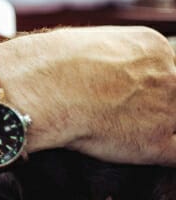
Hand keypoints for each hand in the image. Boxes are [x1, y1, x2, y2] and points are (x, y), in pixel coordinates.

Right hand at [0, 26, 175, 188]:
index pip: (164, 70)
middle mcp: (168, 74)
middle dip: (150, 105)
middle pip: (172, 95)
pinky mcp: (157, 144)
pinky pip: (173, 156)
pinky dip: (156, 155)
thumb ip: (110, 58)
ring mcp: (167, 109)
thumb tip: (102, 75)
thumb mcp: (86, 43)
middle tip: (118, 113)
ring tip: (119, 131)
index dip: (144, 86)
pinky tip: (130, 150)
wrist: (37, 89)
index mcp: (152, 46)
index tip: (124, 95)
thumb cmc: (47, 64)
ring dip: (152, 130)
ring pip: (174, 124)